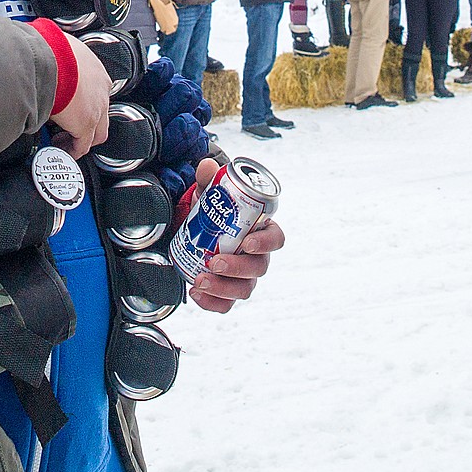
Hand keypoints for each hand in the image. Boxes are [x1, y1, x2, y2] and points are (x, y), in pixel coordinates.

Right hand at [49, 34, 111, 157]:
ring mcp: (97, 108)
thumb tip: (39, 54)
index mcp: (95, 69)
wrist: (49, 57)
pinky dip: (73, 150)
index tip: (71, 106)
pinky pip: (82, 146)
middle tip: (71, 128)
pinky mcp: (86, 124)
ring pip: (96, 132)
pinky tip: (63, 150)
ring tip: (65, 141)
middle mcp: (101, 89)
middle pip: (102, 114)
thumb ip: (53, 56)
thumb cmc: (49, 49)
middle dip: (88, 123)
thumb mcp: (56, 48)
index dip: (84, 102)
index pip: (96, 90)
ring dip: (81, 138)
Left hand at [187, 157, 284, 312]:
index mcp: (262, 231)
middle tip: (214, 261)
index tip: (247, 242)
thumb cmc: (216, 211)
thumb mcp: (212, 193)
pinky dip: (212, 304)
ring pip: (244, 289)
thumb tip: (207, 166)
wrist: (199, 228)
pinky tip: (196, 294)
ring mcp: (244, 277)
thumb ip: (211, 179)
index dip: (265, 243)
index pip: (276, 239)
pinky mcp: (227, 292)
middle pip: (259, 268)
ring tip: (200, 280)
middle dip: (237, 268)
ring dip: (223, 288)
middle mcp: (257, 257)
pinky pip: (226, 305)